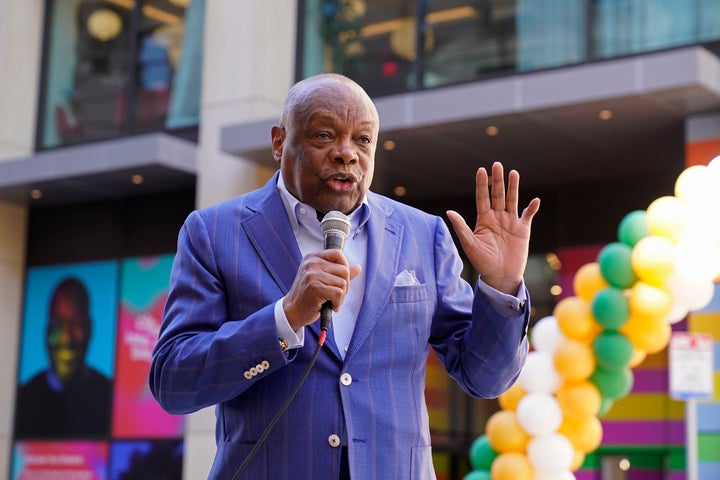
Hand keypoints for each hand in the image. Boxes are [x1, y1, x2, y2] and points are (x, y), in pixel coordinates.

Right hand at [283, 250, 361, 330]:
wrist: (292, 311)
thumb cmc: (306, 296)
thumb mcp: (321, 279)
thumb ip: (339, 272)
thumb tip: (357, 268)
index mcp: (312, 258)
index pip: (338, 253)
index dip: (345, 266)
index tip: (342, 279)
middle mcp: (311, 263)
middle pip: (344, 270)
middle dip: (345, 286)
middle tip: (336, 295)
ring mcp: (312, 275)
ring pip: (343, 283)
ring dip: (341, 297)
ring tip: (331, 301)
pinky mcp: (315, 287)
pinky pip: (339, 293)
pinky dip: (338, 303)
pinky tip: (330, 306)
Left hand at [446, 162, 539, 294]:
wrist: (500, 277)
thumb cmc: (482, 263)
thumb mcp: (470, 245)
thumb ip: (461, 228)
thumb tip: (449, 212)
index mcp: (483, 220)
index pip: (482, 198)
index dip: (482, 184)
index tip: (481, 170)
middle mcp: (497, 218)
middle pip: (497, 195)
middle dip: (497, 181)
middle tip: (497, 165)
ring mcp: (510, 222)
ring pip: (512, 200)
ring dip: (513, 187)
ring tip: (513, 173)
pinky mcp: (523, 230)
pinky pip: (528, 215)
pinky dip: (532, 208)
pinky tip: (534, 200)